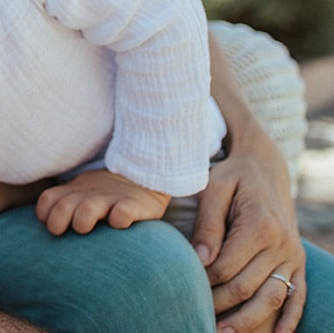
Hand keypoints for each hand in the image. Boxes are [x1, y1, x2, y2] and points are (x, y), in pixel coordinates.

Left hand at [34, 169, 170, 234]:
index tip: (55, 227)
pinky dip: (119, 220)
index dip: (45, 215)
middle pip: (62, 207)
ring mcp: (111, 197)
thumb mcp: (80, 192)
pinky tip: (118, 226)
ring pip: (88, 209)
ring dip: (83, 221)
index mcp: (74, 190)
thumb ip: (64, 203)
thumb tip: (46, 227)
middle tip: (67, 233)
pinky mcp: (134, 204)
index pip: (47, 200)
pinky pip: (123, 213)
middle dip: (58, 223)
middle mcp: (88, 193)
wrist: (142, 175)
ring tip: (87, 229)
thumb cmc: (104, 194)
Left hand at [192, 133, 304, 332]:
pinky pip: (298, 295)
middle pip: (248, 286)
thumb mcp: (214, 188)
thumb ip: (207, 223)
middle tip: (196, 318)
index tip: (185, 288)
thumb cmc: (232, 175)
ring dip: (250, 321)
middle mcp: (280, 243)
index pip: (227, 266)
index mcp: (259, 225)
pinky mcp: (297, 261)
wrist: (266, 167)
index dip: (204, 281)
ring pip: (273, 297)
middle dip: (221, 305)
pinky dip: (289, 318)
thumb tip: (199, 258)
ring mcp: (292, 255)